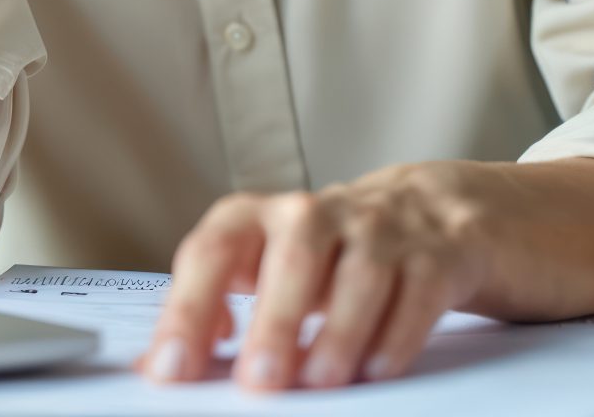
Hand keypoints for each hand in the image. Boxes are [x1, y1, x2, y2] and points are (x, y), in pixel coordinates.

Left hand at [136, 162, 505, 392]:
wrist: (435, 215)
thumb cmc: (336, 255)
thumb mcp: (272, 274)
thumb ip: (217, 313)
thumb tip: (156, 366)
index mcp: (265, 217)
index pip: (214, 248)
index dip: (190, 305)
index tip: (173, 364)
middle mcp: (321, 213)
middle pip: (294, 254)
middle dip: (274, 319)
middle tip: (259, 378)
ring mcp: (384, 229)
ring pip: (360, 273)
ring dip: (339, 331)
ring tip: (320, 380)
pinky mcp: (437, 253)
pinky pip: (418, 291)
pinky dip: (397, 334)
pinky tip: (377, 368)